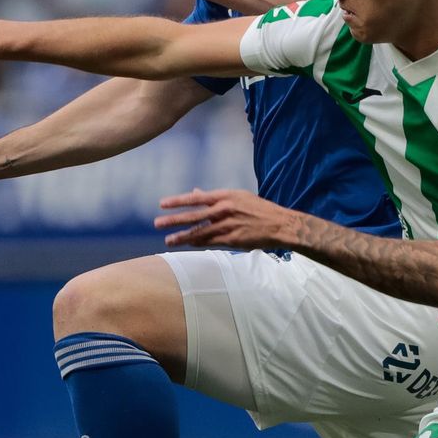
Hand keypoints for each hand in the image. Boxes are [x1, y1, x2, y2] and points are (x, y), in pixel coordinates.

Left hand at [155, 189, 299, 248]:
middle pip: (194, 216)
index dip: (178, 201)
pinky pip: (210, 242)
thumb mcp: (238, 197)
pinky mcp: (232, 239)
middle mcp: (224, 209)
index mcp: (225, 196)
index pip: (196, 198)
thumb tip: (195, 193)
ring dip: (182, 236)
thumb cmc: (259, 209)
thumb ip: (214, 197)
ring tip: (168, 240)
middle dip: (174, 220)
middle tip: (157, 224)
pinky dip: (198, 243)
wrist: (279, 224)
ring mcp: (228, 225)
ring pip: (199, 232)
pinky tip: (188, 245)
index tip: (162, 204)